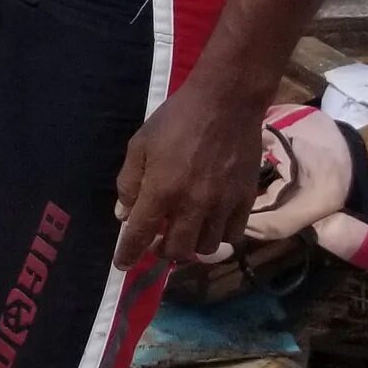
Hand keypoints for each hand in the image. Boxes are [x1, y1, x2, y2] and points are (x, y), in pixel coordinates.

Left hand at [114, 77, 270, 268]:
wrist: (227, 102)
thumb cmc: (176, 119)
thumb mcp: (140, 144)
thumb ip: (129, 182)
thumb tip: (124, 213)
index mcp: (161, 190)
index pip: (140, 234)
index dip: (128, 254)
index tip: (122, 265)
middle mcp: (193, 204)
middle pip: (176, 250)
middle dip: (161, 251)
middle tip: (156, 241)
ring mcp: (223, 204)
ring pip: (206, 248)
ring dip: (191, 247)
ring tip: (184, 233)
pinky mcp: (246, 200)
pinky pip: (233, 234)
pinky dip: (218, 236)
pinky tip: (210, 225)